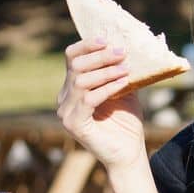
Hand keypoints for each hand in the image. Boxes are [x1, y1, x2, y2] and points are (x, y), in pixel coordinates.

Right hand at [57, 40, 146, 171]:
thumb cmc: (126, 122)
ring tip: (126, 68)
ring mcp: (66, 112)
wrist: (128, 153)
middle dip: (100, 56)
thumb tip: (127, 47)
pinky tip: (122, 84)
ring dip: (105, 72)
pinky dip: (107, 89)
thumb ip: (120, 71)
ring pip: (80, 81)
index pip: (72, 58)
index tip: (106, 39)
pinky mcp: (74, 125)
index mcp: (73, 87)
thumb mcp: (124, 90)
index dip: (86, 45)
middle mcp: (65, 98)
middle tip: (122, 52)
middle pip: (76, 66)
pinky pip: (88, 100)